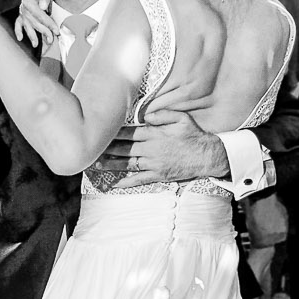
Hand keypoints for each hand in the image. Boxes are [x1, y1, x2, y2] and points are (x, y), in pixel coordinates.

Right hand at [14, 0, 57, 49]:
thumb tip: (43, 6)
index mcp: (28, 1)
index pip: (40, 16)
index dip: (49, 24)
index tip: (56, 31)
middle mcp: (23, 7)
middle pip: (34, 23)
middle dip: (43, 32)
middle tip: (51, 40)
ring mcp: (22, 11)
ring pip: (27, 26)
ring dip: (32, 35)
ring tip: (36, 44)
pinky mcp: (22, 14)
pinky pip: (18, 23)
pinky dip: (18, 30)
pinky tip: (20, 38)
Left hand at [91, 109, 227, 183]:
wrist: (207, 156)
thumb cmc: (194, 135)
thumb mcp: (181, 118)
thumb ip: (162, 114)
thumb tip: (146, 116)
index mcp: (155, 134)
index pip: (128, 132)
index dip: (112, 132)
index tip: (100, 131)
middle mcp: (151, 150)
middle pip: (124, 148)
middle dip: (106, 148)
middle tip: (91, 147)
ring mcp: (153, 164)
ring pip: (127, 164)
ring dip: (110, 164)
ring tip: (95, 164)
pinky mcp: (158, 176)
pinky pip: (139, 180)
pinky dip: (126, 182)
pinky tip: (114, 184)